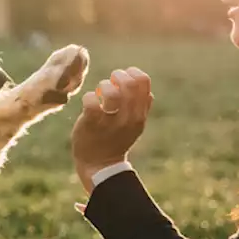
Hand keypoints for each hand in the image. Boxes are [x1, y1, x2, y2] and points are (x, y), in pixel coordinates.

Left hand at [71, 67, 152, 192]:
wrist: (99, 166)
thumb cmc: (116, 141)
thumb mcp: (134, 127)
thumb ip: (141, 109)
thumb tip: (149, 93)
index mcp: (139, 115)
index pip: (144, 82)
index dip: (133, 73)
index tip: (124, 79)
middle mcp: (127, 118)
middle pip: (129, 83)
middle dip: (117, 75)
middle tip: (111, 82)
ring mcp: (109, 121)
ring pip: (110, 92)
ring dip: (103, 86)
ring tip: (99, 93)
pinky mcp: (90, 123)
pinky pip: (91, 101)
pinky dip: (89, 97)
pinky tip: (89, 102)